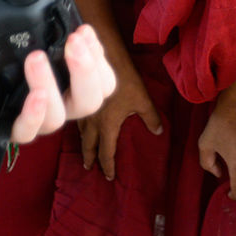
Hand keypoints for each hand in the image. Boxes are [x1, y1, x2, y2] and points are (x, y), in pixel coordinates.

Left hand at [10, 25, 116, 143]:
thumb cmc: (19, 69)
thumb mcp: (41, 47)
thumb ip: (57, 36)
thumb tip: (64, 12)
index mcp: (76, 88)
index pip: (104, 83)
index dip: (98, 57)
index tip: (83, 31)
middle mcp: (63, 108)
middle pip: (90, 101)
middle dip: (86, 69)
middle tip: (73, 42)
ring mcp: (40, 122)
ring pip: (57, 117)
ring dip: (49, 83)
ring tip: (36, 58)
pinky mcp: (15, 131)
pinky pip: (27, 133)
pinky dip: (33, 115)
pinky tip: (34, 96)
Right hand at [79, 60, 162, 179]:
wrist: (104, 59)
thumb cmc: (125, 80)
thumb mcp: (143, 100)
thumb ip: (151, 117)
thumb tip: (158, 132)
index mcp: (107, 127)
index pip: (106, 153)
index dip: (108, 166)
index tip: (109, 177)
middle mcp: (92, 123)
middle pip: (88, 147)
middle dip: (89, 159)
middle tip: (89, 168)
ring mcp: (82, 112)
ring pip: (80, 134)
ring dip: (83, 144)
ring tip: (84, 150)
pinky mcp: (77, 100)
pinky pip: (76, 120)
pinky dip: (78, 129)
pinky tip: (79, 126)